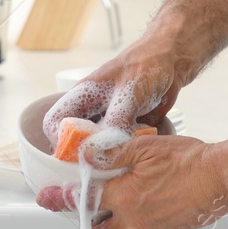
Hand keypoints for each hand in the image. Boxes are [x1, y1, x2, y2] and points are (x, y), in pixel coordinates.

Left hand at [36, 134, 227, 228]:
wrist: (221, 178)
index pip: (83, 202)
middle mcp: (135, 220)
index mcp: (125, 198)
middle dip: (86, 228)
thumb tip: (87, 154)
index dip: (61, 200)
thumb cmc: (189, 160)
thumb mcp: (145, 147)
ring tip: (109, 215)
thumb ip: (112, 152)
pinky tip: (139, 211)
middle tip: (81, 214)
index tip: (46, 199)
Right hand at [40, 34, 195, 156]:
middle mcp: (91, 110)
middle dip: (86, 155)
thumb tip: (103, 152)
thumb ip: (115, 122)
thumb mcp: (128, 93)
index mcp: (82, 96)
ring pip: (98, 147)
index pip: (54, 123)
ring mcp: (109, 120)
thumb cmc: (146, 65)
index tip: (78, 156)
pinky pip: (120, 146)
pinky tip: (139, 150)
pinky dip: (128, 151)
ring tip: (123, 159)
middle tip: (102, 167)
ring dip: (109, 155)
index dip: (60, 141)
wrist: (173, 61)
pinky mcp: (126, 128)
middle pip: (75, 140)